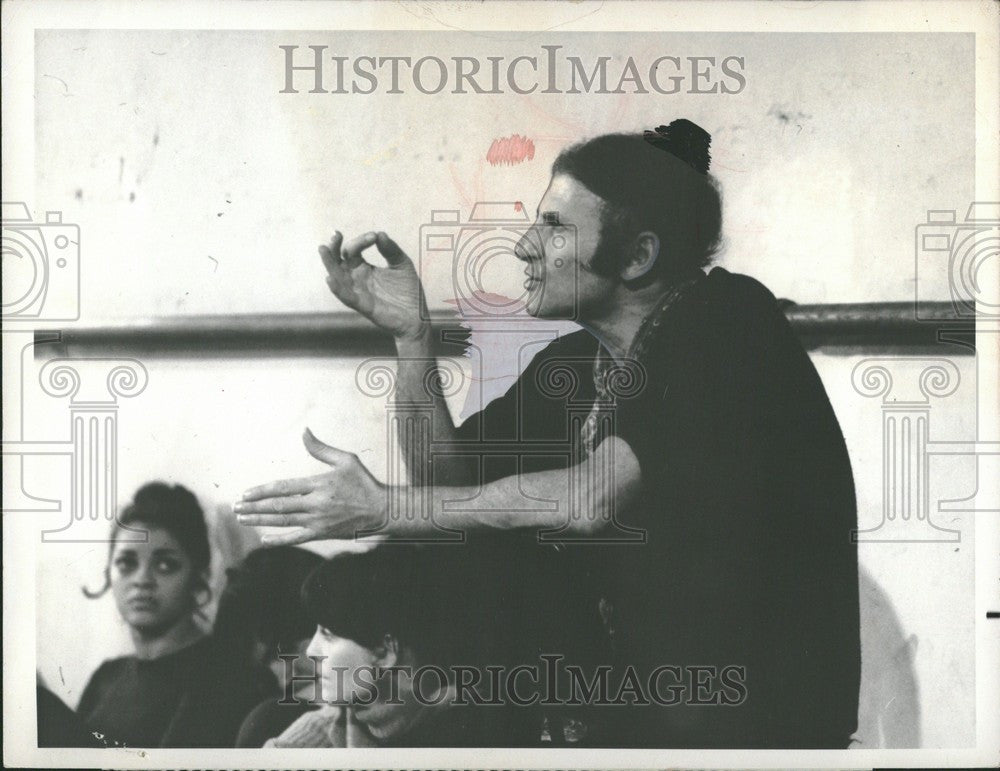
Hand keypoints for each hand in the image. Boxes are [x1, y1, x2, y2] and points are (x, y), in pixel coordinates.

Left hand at [235, 428, 387, 544]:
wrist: (382, 510)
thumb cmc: (363, 482)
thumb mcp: (346, 460)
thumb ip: (321, 449)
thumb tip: (304, 431)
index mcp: (319, 484)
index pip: (283, 488)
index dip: (262, 491)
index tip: (245, 493)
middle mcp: (316, 504)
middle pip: (278, 506)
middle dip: (254, 507)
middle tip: (235, 507)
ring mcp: (318, 521)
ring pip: (283, 521)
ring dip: (260, 521)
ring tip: (242, 519)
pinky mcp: (322, 533)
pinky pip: (296, 538)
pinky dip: (279, 540)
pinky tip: (264, 539)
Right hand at [321, 231, 429, 341]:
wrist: (416, 315)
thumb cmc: (408, 289)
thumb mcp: (401, 263)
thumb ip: (391, 249)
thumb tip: (380, 234)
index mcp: (363, 267)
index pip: (352, 251)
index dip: (360, 241)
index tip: (373, 236)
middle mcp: (356, 278)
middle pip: (337, 261)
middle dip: (334, 247)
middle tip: (336, 234)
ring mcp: (357, 292)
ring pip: (337, 277)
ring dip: (329, 264)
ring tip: (323, 249)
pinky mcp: (363, 305)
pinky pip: (346, 297)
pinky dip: (337, 289)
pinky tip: (330, 278)